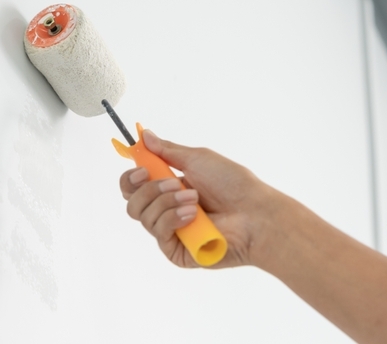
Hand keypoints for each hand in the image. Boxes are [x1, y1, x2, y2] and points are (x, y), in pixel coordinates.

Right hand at [119, 129, 285, 268]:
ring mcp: (171, 232)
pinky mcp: (176, 251)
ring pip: (143, 216)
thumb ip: (168, 151)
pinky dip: (172, 219)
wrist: (255, 213)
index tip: (142, 169)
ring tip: (194, 199)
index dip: (131, 178)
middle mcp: (167, 211)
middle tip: (173, 183)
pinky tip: (192, 215)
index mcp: (170, 189)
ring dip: (167, 202)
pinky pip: (158, 233)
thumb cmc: (234, 185)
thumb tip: (145, 136)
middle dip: (149, 189)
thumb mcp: (198, 159)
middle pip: (132, 204)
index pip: (134, 187)